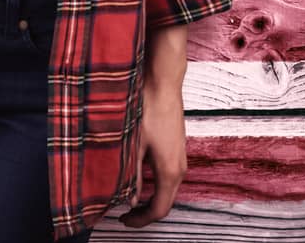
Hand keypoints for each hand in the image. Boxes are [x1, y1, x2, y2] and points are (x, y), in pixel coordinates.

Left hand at [119, 81, 187, 227]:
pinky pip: (169, 176)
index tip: (124, 221)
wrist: (163, 84)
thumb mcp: (133, 146)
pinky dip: (156, 185)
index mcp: (169, 171)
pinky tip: (139, 178)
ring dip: (151, 198)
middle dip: (146, 213)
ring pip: (168, 189)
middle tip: (126, 215)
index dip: (140, 221)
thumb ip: (131, 177)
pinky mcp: (177, 148)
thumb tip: (128, 199)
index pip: (159, 210)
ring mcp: (180, 157)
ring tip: (129, 198)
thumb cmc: (149, 110)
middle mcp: (179, 167)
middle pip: (166, 203)